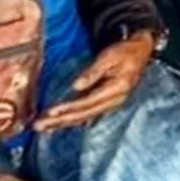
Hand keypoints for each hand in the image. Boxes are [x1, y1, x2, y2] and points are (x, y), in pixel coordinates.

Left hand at [32, 36, 154, 131]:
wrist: (140, 52)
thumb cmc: (125, 51)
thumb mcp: (110, 56)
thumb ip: (93, 72)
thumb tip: (76, 86)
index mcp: (117, 89)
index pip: (88, 102)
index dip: (69, 108)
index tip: (51, 112)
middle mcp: (114, 101)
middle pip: (84, 114)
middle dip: (60, 121)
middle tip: (39, 125)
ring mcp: (110, 104)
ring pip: (84, 118)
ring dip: (62, 124)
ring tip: (43, 128)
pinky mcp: (105, 104)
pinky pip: (86, 115)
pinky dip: (71, 121)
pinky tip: (57, 125)